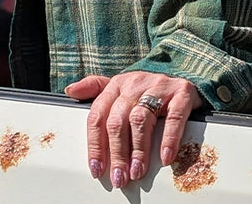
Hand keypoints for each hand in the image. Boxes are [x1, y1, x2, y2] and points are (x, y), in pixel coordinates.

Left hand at [65, 71, 202, 187]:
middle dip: (117, 153)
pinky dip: (169, 139)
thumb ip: (95, 89)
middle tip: (119, 178)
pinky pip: (173, 117)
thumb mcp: (120, 86)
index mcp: (117, 84)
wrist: (182, 73)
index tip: (97, 169)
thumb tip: (70, 91)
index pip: (99, 115)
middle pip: (118, 120)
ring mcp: (159, 86)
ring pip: (141, 119)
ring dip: (138, 150)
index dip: (96, 145)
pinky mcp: (181, 93)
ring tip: (137, 172)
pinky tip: (165, 157)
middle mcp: (135, 83)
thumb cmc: (146, 88)